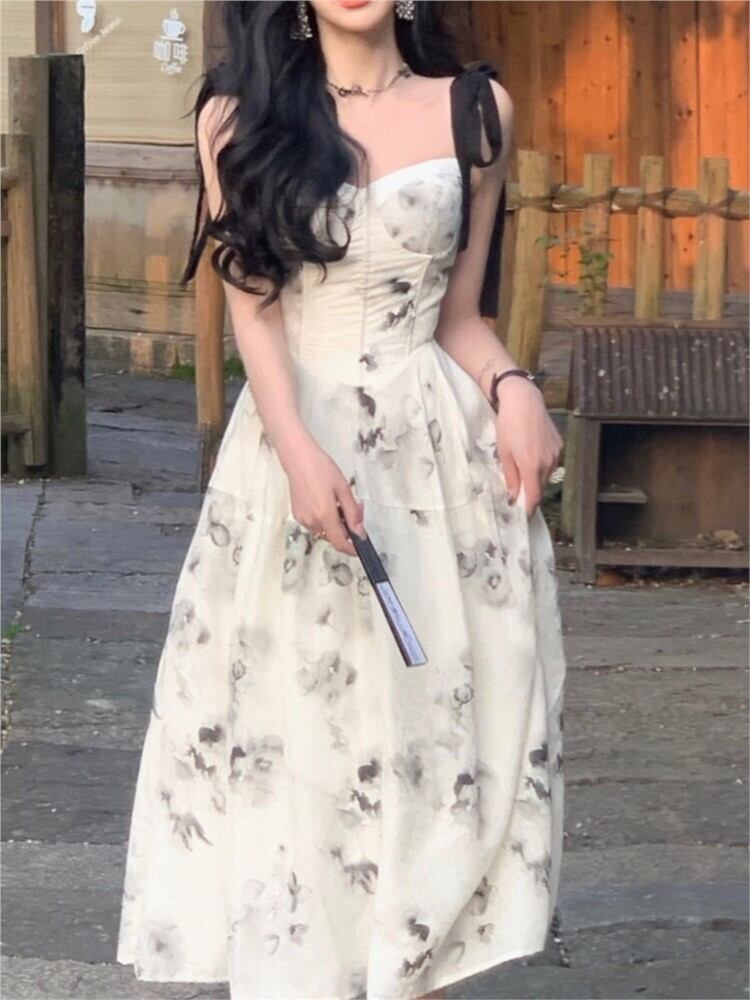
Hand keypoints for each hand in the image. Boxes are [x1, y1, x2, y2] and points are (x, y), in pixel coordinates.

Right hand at [284, 437, 365, 555]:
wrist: (298, 459)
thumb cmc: (321, 469)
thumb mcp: (343, 489)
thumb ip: (352, 513)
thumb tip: (359, 532)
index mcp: (325, 515)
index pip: (339, 543)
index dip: (351, 549)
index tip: (359, 547)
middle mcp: (312, 521)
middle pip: (333, 536)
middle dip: (345, 528)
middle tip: (354, 509)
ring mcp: (303, 519)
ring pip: (324, 531)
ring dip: (335, 523)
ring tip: (338, 502)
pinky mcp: (297, 515)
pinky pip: (315, 524)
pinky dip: (324, 519)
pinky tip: (326, 502)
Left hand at [494, 377, 563, 516]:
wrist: (524, 401)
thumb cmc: (509, 425)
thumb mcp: (504, 453)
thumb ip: (511, 477)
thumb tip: (513, 498)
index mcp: (531, 466)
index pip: (534, 497)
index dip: (529, 509)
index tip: (523, 516)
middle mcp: (547, 462)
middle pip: (540, 487)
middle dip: (530, 492)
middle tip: (518, 492)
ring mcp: (556, 453)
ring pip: (546, 475)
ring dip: (536, 478)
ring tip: (522, 466)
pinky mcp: (559, 445)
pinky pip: (551, 463)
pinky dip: (542, 465)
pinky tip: (532, 453)